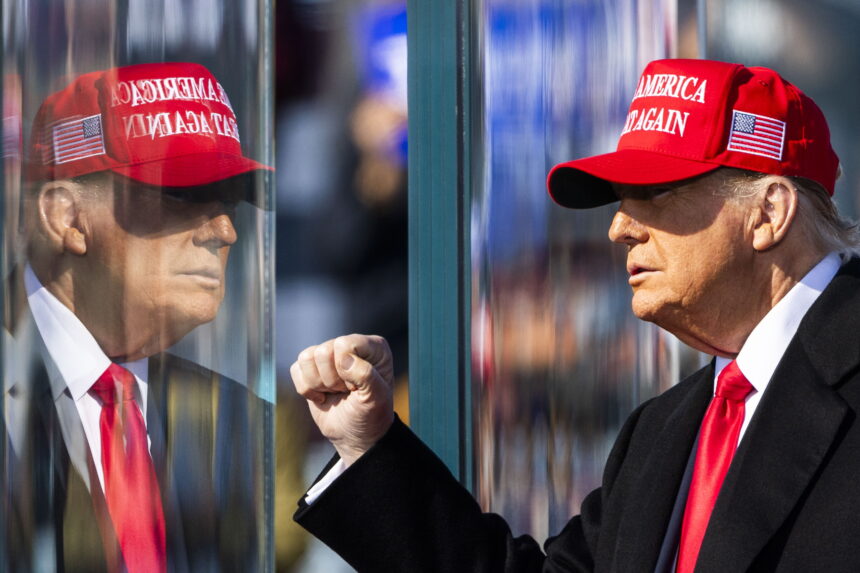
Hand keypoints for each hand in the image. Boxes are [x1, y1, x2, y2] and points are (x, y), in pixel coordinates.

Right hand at [291, 334, 394, 465]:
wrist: (355, 436)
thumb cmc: (371, 415)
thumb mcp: (377, 399)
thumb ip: (365, 375)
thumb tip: (344, 358)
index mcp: (374, 348)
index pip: (344, 344)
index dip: (346, 370)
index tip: (357, 387)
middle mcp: (350, 346)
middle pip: (323, 352)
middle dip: (332, 380)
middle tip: (346, 391)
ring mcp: (330, 355)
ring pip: (306, 358)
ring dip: (319, 384)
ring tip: (335, 392)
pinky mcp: (311, 368)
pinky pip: (295, 369)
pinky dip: (306, 389)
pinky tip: (323, 396)